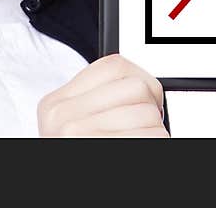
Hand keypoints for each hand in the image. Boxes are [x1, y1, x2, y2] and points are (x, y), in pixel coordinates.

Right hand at [37, 53, 168, 136]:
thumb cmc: (81, 150)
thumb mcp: (74, 128)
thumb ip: (95, 103)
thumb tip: (140, 87)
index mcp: (55, 104)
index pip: (114, 65)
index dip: (143, 81)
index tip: (148, 99)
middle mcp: (61, 117)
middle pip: (136, 88)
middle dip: (151, 110)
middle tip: (146, 129)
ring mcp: (76, 134)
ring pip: (148, 113)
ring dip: (155, 131)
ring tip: (141, 140)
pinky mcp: (96, 147)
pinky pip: (153, 135)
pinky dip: (160, 141)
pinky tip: (145, 147)